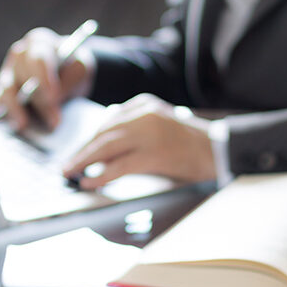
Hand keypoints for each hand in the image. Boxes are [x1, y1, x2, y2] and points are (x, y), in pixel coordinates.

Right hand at [0, 27, 88, 130]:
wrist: (66, 73)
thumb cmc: (72, 68)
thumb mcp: (80, 70)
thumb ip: (67, 83)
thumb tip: (51, 104)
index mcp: (39, 42)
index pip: (39, 59)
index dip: (44, 79)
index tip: (53, 97)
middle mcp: (19, 54)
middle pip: (22, 76)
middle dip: (38, 101)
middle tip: (54, 121)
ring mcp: (8, 72)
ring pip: (5, 90)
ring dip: (15, 109)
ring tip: (24, 125)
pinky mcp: (2, 90)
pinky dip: (4, 113)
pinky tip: (12, 124)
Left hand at [62, 94, 215, 189]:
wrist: (219, 150)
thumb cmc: (189, 142)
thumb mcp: (159, 122)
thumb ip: (133, 123)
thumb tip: (105, 127)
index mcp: (144, 104)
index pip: (108, 121)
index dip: (90, 140)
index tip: (77, 153)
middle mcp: (144, 114)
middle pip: (104, 133)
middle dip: (82, 151)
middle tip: (66, 165)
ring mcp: (149, 132)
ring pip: (106, 147)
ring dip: (84, 161)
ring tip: (70, 173)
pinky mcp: (153, 153)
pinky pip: (120, 165)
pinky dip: (101, 175)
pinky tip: (89, 182)